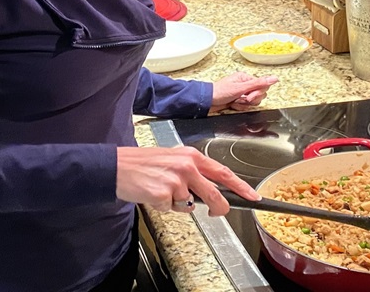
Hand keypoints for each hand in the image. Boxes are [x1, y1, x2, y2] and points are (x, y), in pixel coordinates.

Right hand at [116, 146, 259, 215]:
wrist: (117, 166)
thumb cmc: (143, 163)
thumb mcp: (173, 159)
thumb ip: (193, 173)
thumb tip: (208, 192)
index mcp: (191, 156)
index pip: (223, 172)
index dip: (241, 187)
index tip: (252, 196)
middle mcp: (187, 166)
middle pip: (214, 195)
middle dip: (218, 208)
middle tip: (216, 213)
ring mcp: (176, 181)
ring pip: (190, 205)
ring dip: (177, 204)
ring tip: (161, 190)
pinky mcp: (164, 194)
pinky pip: (171, 209)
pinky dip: (162, 206)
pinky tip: (152, 194)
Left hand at [209, 72, 278, 113]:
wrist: (207, 102)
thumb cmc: (220, 92)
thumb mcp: (241, 88)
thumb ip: (258, 83)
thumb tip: (274, 78)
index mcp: (246, 78)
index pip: (263, 86)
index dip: (257, 93)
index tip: (249, 96)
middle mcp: (245, 85)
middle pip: (259, 95)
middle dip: (250, 100)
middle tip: (240, 99)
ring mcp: (242, 94)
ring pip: (253, 102)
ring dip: (244, 104)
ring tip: (234, 102)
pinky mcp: (239, 101)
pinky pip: (246, 107)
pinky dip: (239, 107)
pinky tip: (232, 105)